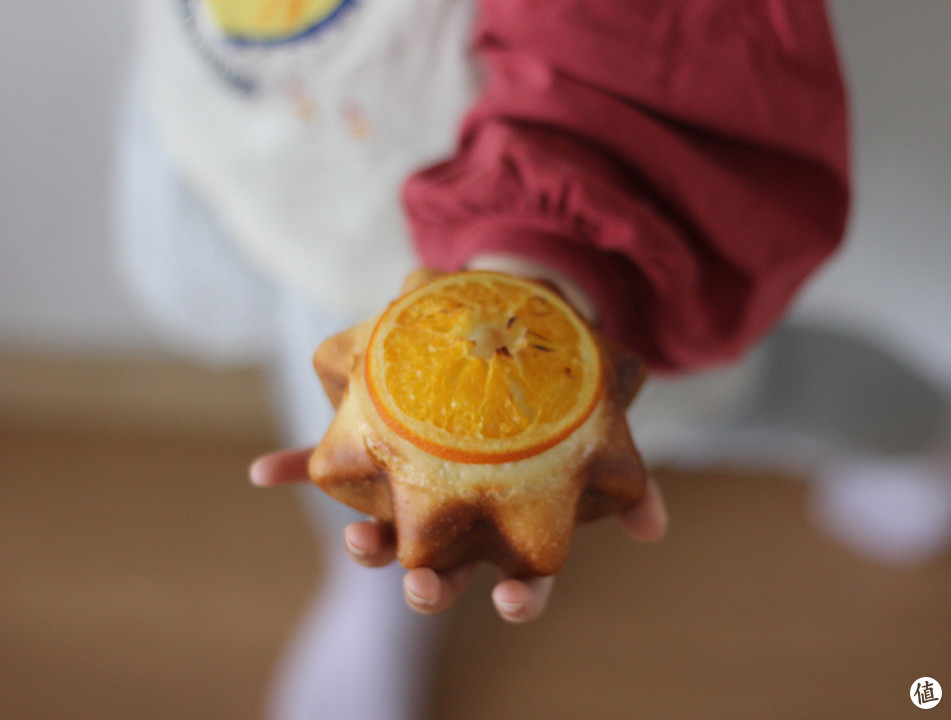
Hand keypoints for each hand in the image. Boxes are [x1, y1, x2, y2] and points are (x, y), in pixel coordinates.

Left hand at [250, 447, 666, 622]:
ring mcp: (416, 491)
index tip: (514, 600)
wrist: (514, 343)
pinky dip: (297, 466)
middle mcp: (460, 520)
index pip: (521, 575)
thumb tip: (654, 529)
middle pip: (443, 568)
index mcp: (512, 525)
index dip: (520, 595)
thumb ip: (629, 483)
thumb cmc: (560, 406)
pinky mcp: (378, 452)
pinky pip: (334, 463)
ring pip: (387, 531)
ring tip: (356, 543)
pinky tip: (264, 470)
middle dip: (430, 585)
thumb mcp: (598, 437)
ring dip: (368, 543)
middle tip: (421, 585)